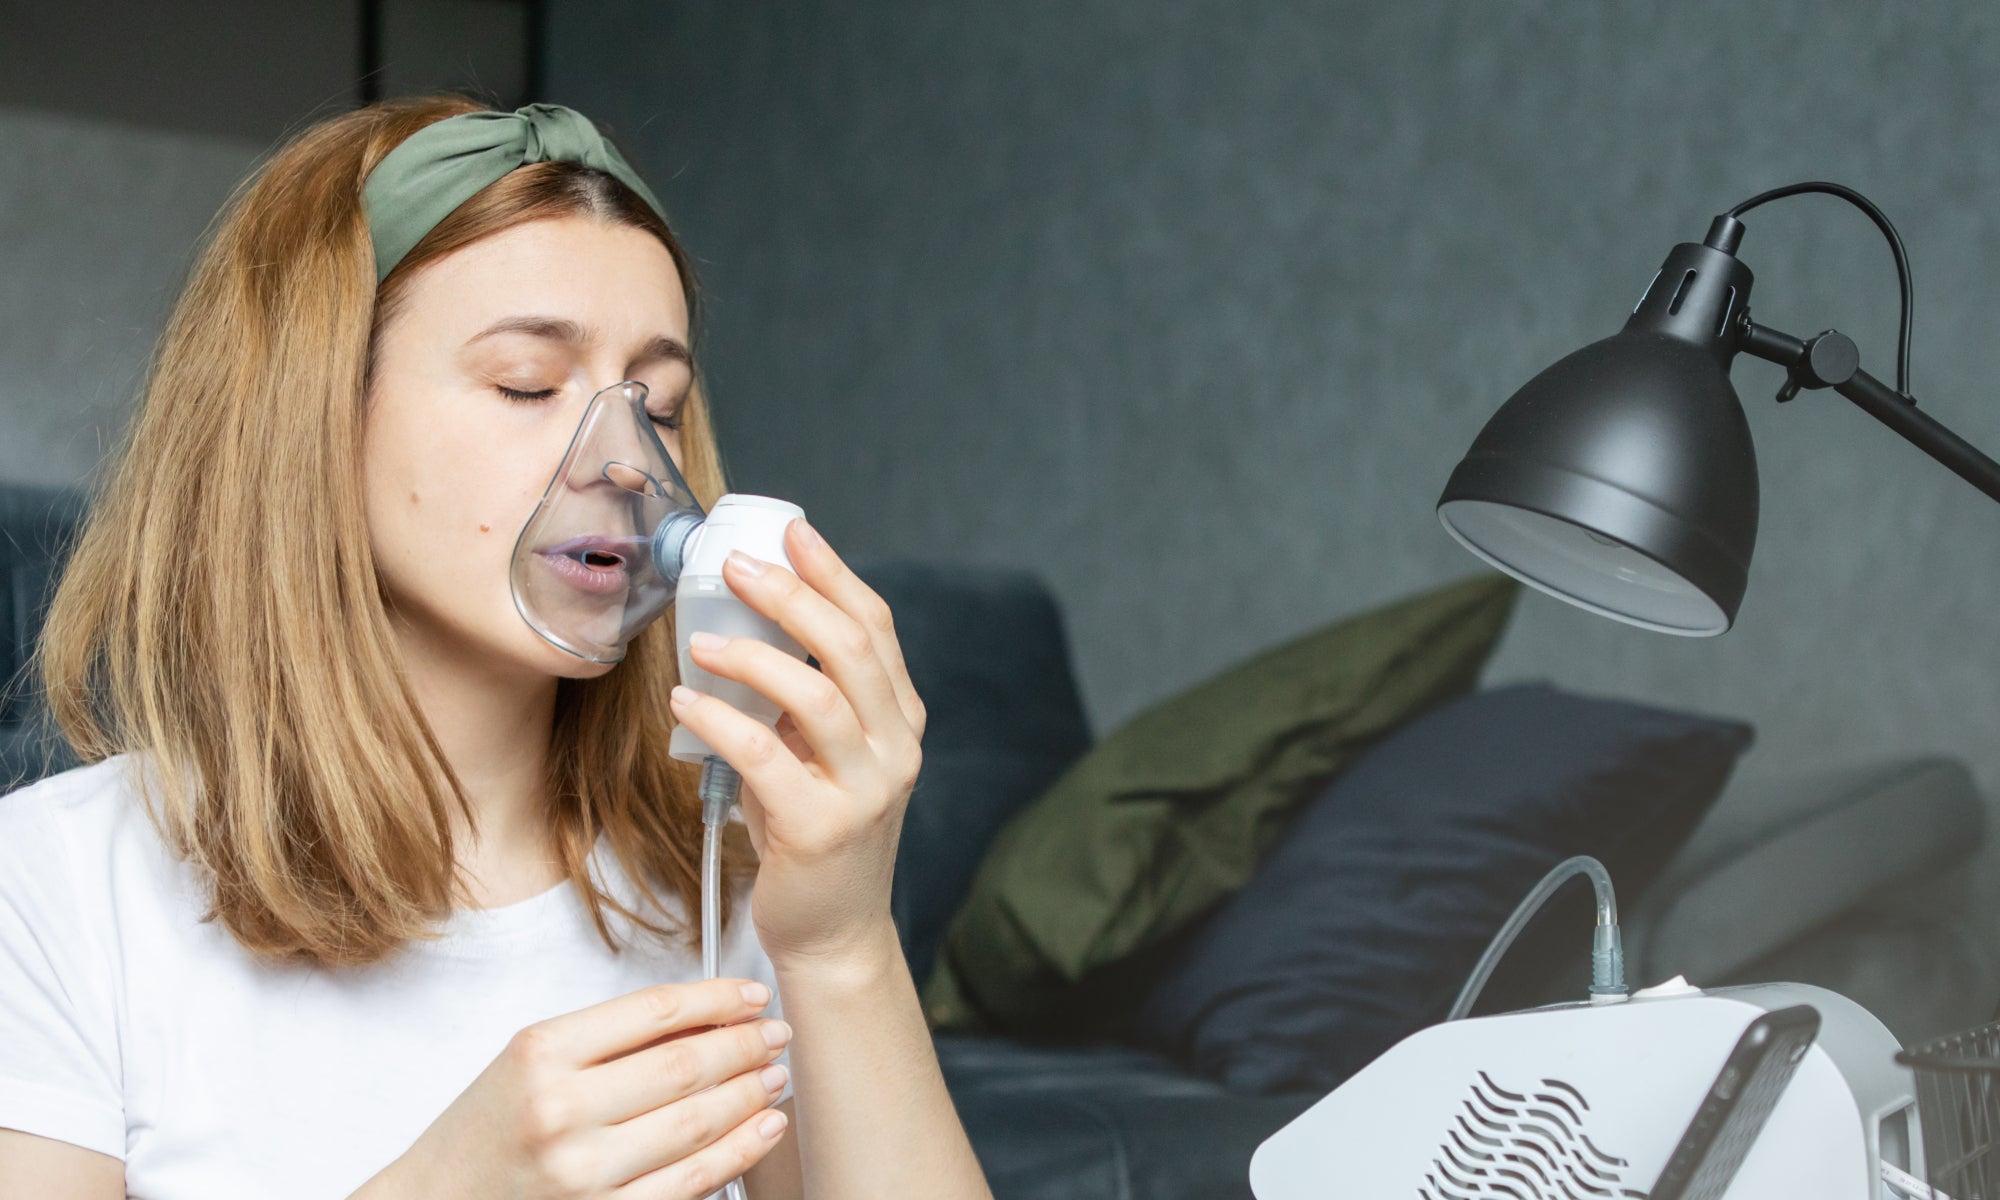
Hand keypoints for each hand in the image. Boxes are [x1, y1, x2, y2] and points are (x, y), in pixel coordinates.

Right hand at [384, 978, 791, 1199]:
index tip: (750, 994)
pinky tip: (761, 1129)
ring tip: (774, 1075)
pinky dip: (737, 1152)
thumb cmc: (485, 1131)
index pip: (654, 1012)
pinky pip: (689, 1183)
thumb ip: (608, 1037)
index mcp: (541, 1054)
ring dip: (749, 1095)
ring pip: (696, 1123)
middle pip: (684, 1065)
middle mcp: (561, 1111)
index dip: (717, 998)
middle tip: (777, 1032)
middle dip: (745, 1044)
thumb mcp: (529, 1061)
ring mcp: (582, 1172)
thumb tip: (702, 1015)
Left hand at [669, 517, 926, 966]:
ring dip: (751, 656)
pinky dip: (721, 720)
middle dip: (790, 595)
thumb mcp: (825, 755)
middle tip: (734, 565)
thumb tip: (751, 619)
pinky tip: (687, 702)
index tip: (789, 530)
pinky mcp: (823, 831)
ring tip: (702, 640)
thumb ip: (809, 697)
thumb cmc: (817, 836)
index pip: (875, 627)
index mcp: (900, 720)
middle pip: (849, 647)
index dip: (833, 572)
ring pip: (814, 695)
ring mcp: (865, 791)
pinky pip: (766, 755)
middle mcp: (895, 749)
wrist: (833, 934)